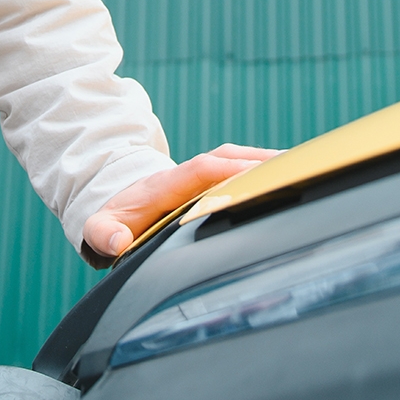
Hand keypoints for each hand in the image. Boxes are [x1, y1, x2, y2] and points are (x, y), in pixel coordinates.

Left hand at [82, 144, 278, 258]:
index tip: (253, 175)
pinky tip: (290, 174)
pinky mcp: (211, 174)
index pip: (198, 171)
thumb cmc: (115, 218)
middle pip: (226, 158)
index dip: (225, 170)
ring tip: (300, 169)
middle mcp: (186, 173)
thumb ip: (104, 235)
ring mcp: (200, 171)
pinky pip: (240, 164)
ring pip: (237, 158)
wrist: (119, 198)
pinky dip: (263, 167)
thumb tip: (116, 242)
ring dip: (265, 162)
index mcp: (163, 185)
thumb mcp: (99, 229)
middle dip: (256, 162)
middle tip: (292, 169)